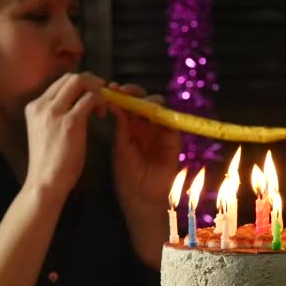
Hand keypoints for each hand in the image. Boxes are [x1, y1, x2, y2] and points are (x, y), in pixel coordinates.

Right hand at [23, 72, 104, 197]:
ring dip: (98, 92)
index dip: (82, 84)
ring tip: (103, 109)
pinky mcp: (70, 122)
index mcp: (34, 107)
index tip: (93, 96)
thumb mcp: (47, 132)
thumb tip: (77, 105)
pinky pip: (91, 99)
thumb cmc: (50, 163)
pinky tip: (102, 115)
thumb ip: (57, 116)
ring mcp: (55, 112)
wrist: (45, 182)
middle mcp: (42, 105)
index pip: (61, 81)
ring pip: (81, 82)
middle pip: (72, 77)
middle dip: (93, 83)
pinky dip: (101, 102)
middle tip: (104, 97)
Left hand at [107, 83, 181, 215]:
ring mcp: (160, 131)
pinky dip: (163, 114)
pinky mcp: (173, 139)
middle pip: (143, 101)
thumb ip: (121, 126)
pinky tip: (152, 113)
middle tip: (123, 91)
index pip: (128, 104)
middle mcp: (146, 126)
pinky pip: (171, 121)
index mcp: (130, 127)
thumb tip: (115, 103)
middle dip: (134, 93)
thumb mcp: (120, 148)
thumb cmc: (128, 176)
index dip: (121, 94)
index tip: (111, 88)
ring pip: (158, 108)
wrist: (142, 197)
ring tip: (136, 100)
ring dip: (148, 100)